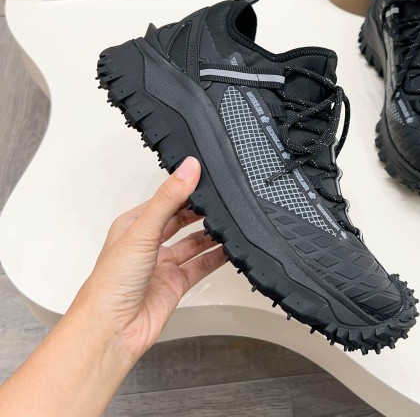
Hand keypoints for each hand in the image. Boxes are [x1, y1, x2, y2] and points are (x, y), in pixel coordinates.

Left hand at [73, 156, 225, 360]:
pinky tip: (229, 249)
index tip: (207, 177)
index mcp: (133, 225)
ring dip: (210, 234)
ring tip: (230, 221)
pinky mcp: (175, 285)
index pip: (165, 200)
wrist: (111, 330)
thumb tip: (188, 168)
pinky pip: (201, 266)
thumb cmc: (110, 283)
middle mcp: (148, 244)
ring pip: (192, 243)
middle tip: (222, 199)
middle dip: (200, 211)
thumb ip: (169, 198)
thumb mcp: (143, 230)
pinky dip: (216, 257)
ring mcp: (162, 265)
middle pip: (180, 220)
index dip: (185, 189)